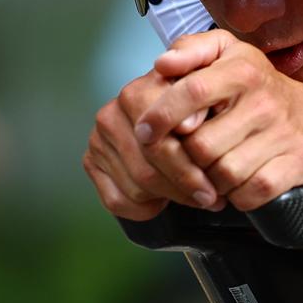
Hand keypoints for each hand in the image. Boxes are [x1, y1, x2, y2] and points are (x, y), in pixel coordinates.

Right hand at [82, 67, 221, 219]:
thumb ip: (200, 105)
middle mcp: (110, 115)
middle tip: (209, 200)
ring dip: (168, 199)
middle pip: (145, 171)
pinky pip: (116, 201)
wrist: (173, 114)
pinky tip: (164, 199)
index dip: (187, 169)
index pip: (156, 143)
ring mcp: (98, 140)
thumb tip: (187, 126)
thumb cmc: (195, 109)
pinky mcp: (90, 163)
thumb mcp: (207, 100)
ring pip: (135, 190)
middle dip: (181, 190)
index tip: (212, 186)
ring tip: (194, 197)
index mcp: (136, 94)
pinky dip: (144, 209)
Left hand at [134, 32, 302, 210]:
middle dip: (187, 158)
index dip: (162, 115)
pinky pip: (249, 194)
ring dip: (211, 180)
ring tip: (213, 169)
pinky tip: (236, 183)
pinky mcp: (295, 164)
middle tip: (187, 156)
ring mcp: (282, 134)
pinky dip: (237, 197)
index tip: (144, 131)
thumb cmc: (260, 91)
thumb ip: (191, 51)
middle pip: (201, 146)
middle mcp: (264, 101)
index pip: (192, 91)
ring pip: (223, 174)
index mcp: (242, 69)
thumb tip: (162, 64)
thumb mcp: (228, 56)